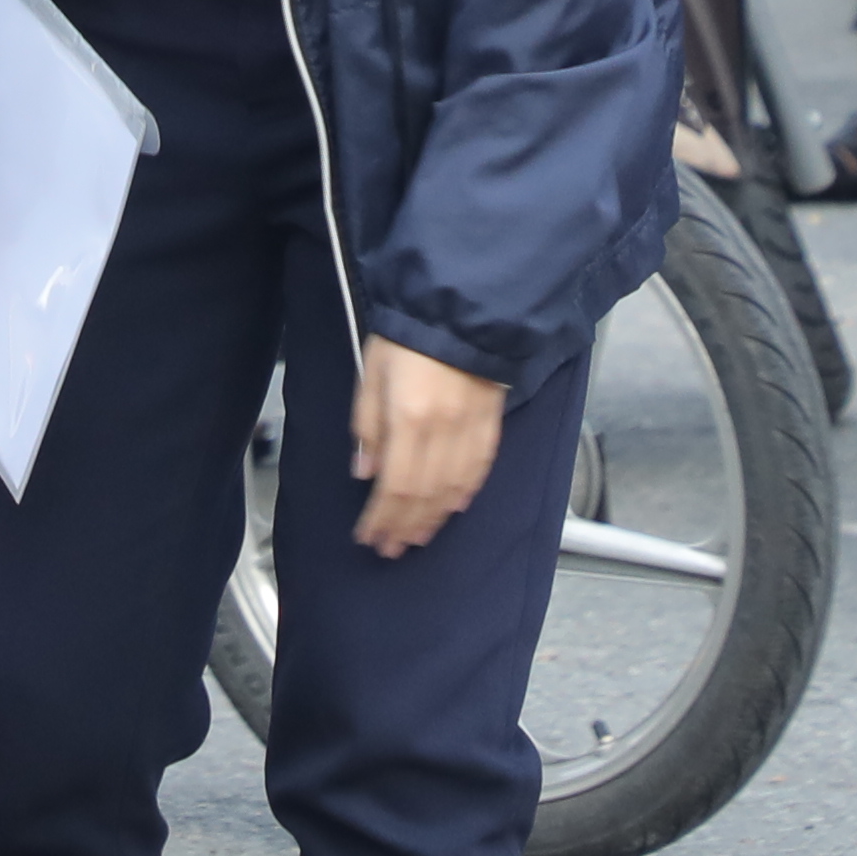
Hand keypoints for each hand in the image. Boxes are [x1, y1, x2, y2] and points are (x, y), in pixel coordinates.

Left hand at [352, 338, 505, 555]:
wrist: (459, 307)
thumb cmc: (407, 335)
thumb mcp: (372, 373)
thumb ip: (367, 425)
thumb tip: (364, 473)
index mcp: (409, 417)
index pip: (394, 485)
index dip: (381, 517)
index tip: (368, 537)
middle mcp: (443, 430)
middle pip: (424, 494)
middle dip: (404, 526)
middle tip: (389, 549)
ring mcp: (471, 428)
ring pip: (453, 488)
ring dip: (433, 519)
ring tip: (415, 537)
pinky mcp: (491, 422)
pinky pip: (479, 468)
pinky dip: (464, 494)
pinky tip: (452, 508)